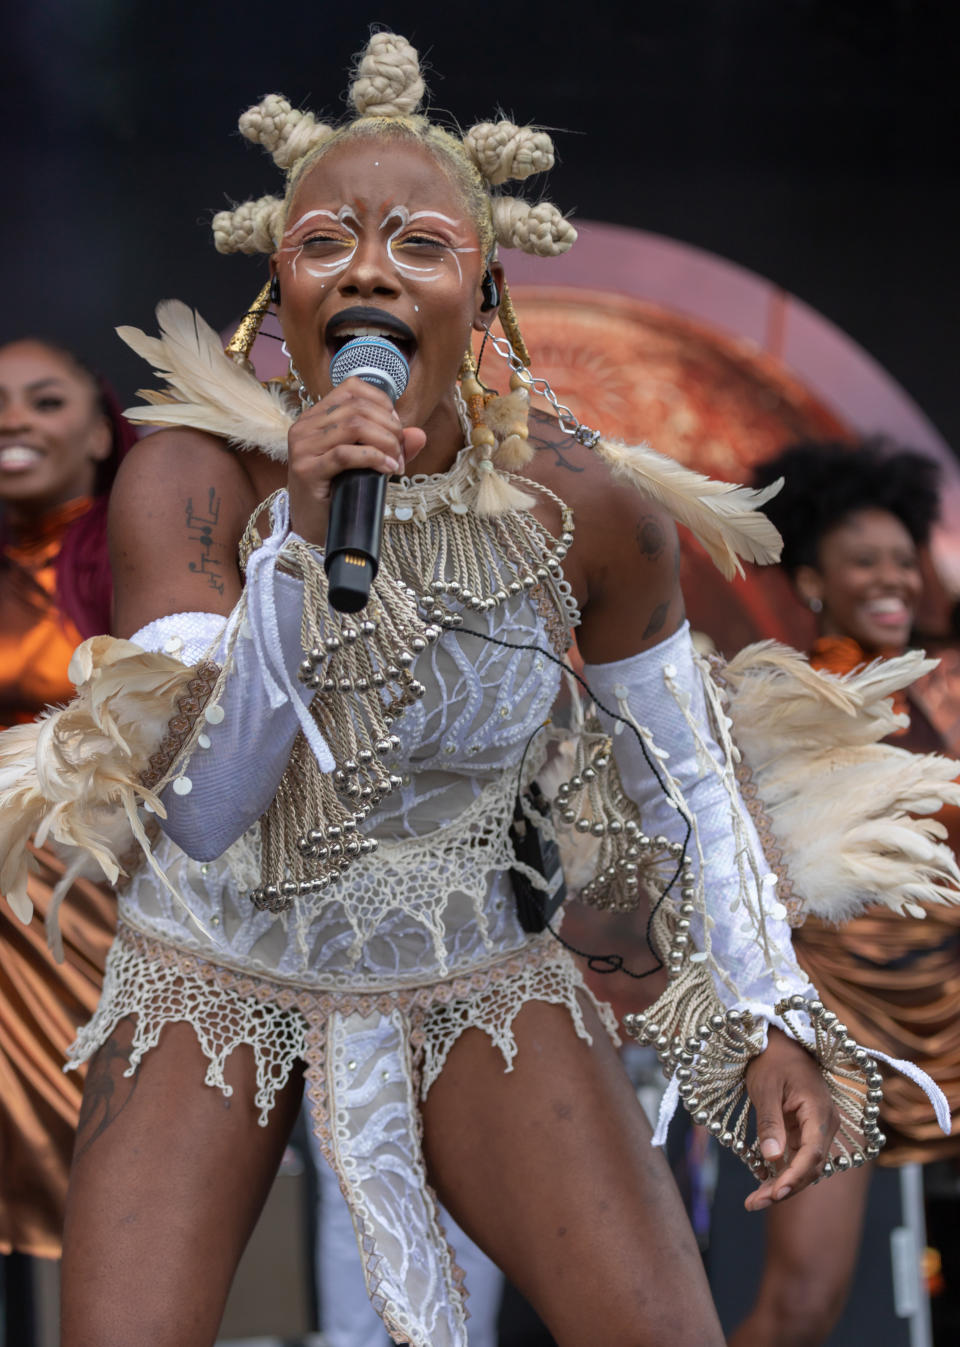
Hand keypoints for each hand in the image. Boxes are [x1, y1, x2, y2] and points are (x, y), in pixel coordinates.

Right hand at [287, 377, 426, 544]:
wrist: (314, 526)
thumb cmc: (339, 491)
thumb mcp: (366, 462)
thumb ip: (391, 445)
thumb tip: (419, 434)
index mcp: (316, 416)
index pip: (352, 388)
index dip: (382, 403)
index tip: (396, 428)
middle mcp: (305, 426)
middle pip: (358, 408)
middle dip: (390, 428)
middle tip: (401, 452)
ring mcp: (303, 447)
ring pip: (354, 426)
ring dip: (386, 444)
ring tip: (396, 464)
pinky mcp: (307, 470)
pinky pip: (346, 454)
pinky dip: (374, 459)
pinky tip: (388, 470)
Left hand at [743, 1026, 838, 1210]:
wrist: (779, 1043)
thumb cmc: (771, 1061)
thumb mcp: (765, 1088)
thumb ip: (770, 1122)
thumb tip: (771, 1158)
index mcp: (819, 1111)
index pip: (812, 1153)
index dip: (794, 1176)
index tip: (774, 1192)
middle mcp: (824, 1124)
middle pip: (810, 1167)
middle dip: (784, 1188)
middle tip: (754, 1203)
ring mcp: (817, 1129)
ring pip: (804, 1166)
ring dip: (781, 1184)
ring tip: (753, 1201)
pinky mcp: (806, 1131)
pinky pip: (797, 1157)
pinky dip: (781, 1172)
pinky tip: (761, 1184)